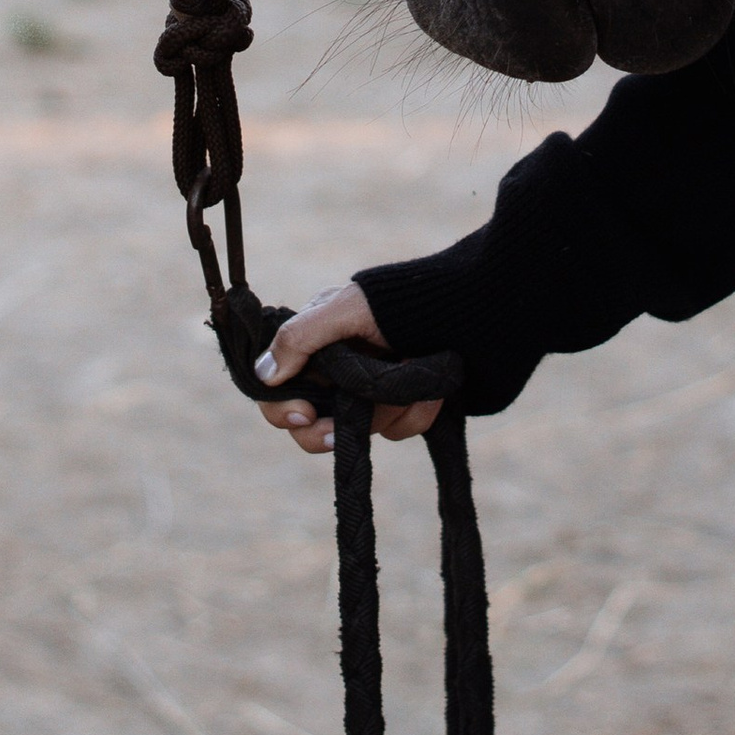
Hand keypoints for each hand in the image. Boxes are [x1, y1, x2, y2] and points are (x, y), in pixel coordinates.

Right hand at [253, 280, 443, 457]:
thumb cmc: (401, 302)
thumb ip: (300, 338)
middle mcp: (339, 372)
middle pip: (310, 425)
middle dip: (327, 430)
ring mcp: (373, 393)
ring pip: (359, 430)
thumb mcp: (344, 308)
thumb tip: (264, 374)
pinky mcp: (403, 406)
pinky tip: (431, 392)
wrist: (471, 312)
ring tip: (408, 378)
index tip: (304, 414)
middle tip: (340, 433)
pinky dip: (415, 413)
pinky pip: (398, 429)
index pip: (277, 389)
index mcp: (316, 346)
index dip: (282, 408)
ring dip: (385, 411)